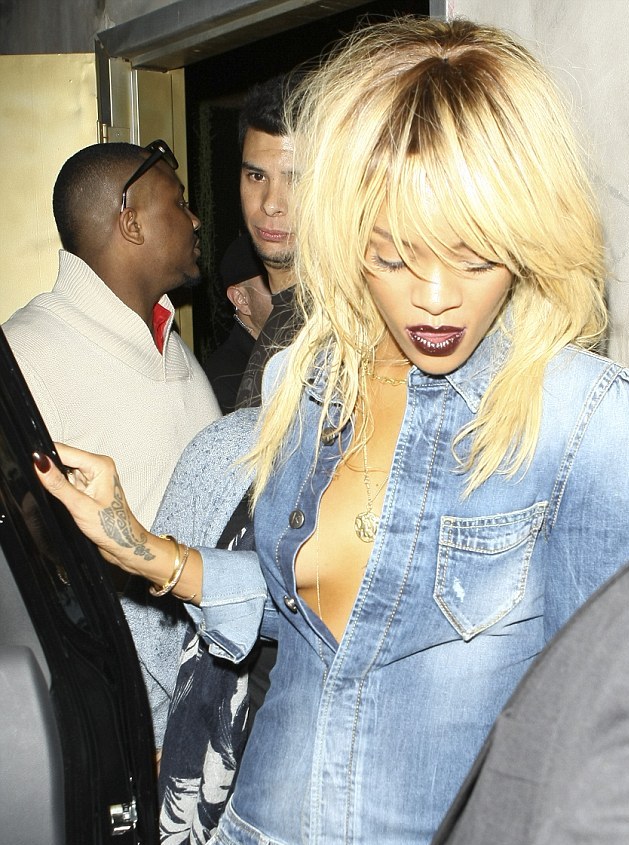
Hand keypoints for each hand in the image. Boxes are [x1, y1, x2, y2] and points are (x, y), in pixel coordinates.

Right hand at [33, 443, 154, 571]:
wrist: (123, 544)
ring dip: (59, 483)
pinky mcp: (89, 487)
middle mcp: (98, 467)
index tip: (33, 465)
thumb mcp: (79, 506)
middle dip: (53, 472)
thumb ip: (58, 484)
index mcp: (101, 464)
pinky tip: (70, 501)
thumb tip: (40, 464)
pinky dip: (64, 490)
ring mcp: (94, 477)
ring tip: (71, 501)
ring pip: (64, 471)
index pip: (66, 451)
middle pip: (64, 459)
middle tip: (59, 492)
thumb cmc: (112, 527)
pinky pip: (69, 482)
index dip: (47, 456)